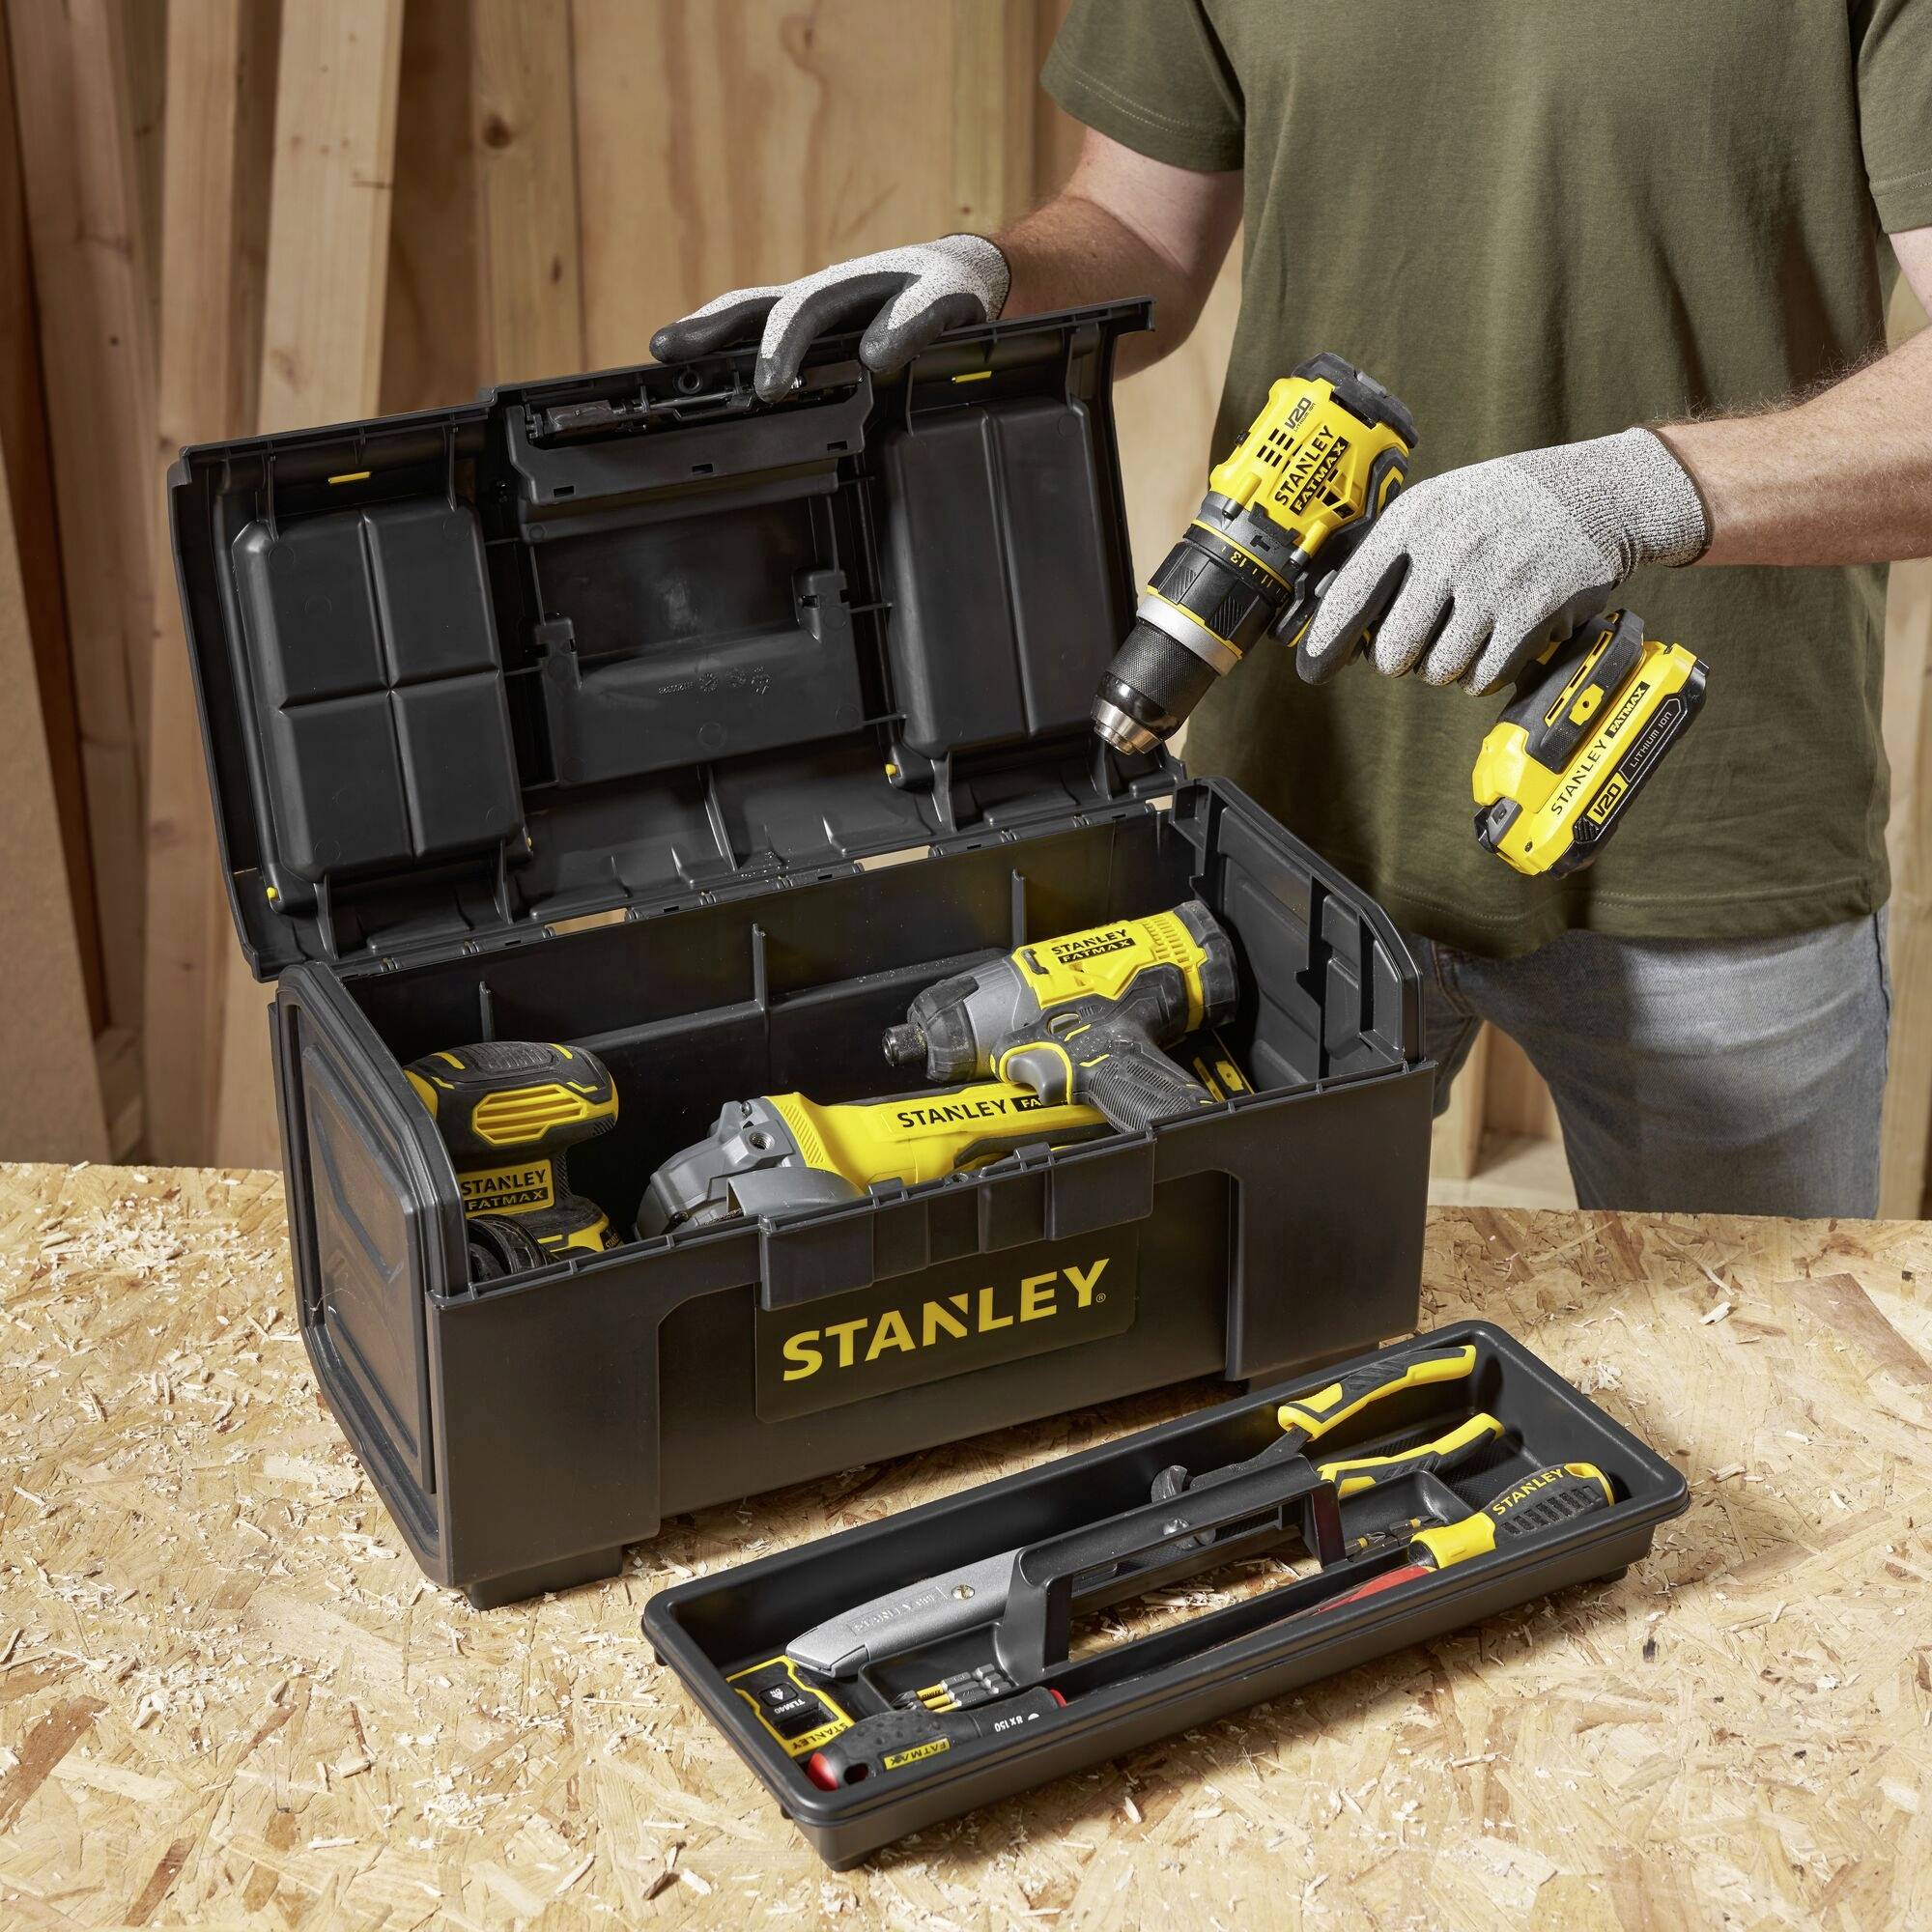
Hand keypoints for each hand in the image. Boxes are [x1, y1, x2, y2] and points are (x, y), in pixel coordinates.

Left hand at [650, 235, 1010, 404]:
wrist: (982, 276)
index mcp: (816, 305)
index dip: (704, 327)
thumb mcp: (849, 336)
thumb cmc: (906, 313)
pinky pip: (915, 312)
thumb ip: (807, 363)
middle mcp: (843, 289)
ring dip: (793, 342)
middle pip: (783, 306)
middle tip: (731, 389)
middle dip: (748, 346)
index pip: (748, 310)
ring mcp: (889, 285)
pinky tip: (877, 358)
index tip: (659, 349)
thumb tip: (752, 406)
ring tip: (775, 384)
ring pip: (829, 304)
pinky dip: (893, 332)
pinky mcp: (942, 295)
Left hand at [1298, 429, 1708, 693]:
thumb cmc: (1506, 505)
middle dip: (1402, 658)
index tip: (1312, 669)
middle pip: (1392, 652)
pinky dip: (1485, 671)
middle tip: (1422, 640)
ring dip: (1449, 665)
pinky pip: (1483, 677)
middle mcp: (1447, 550)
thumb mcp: (1440, 506)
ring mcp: (1491, 583)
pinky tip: (1497, 639)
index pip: (1351, 595)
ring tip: (1469, 629)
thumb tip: (1337, 626)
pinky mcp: (1531, 614)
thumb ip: (1391, 556)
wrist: (1599, 492)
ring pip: (1439, 671)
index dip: (1326, 643)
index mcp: (1416, 519)